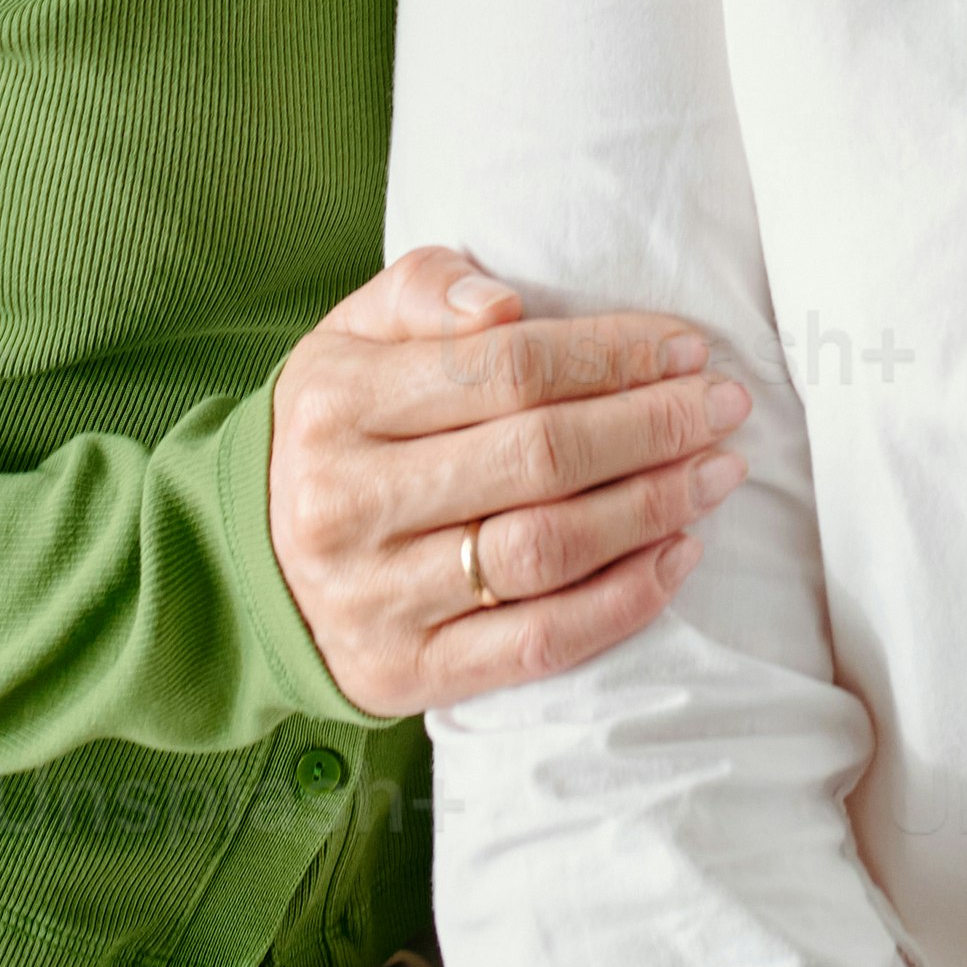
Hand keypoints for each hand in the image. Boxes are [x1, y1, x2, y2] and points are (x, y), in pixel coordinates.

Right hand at [265, 244, 749, 716]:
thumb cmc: (334, 426)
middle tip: (725, 406)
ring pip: (545, 550)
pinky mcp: (403, 674)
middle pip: (539, 457)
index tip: (689, 348)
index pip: (507, 369)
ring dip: (652, 508)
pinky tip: (677, 555)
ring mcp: (376, 598)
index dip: (613, 356)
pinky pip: (536, 643)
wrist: (241, 562)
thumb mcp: (351, 334)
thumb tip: (503, 306)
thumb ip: (424, 291)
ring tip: (716, 472)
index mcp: (337, 402)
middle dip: (652, 426)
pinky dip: (622, 601)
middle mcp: (349, 503)